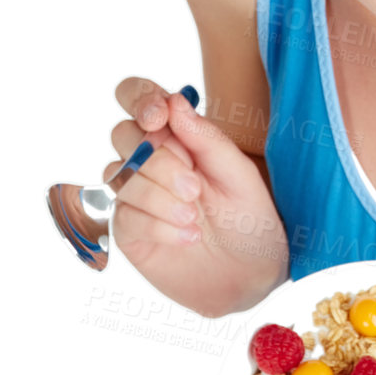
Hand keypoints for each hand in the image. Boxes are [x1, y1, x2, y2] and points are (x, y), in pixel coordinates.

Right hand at [105, 76, 288, 316]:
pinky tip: (188, 238)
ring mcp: (137, 196)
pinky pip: (124, 216)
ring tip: (194, 219)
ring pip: (122, 177)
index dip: (139, 98)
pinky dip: (157, 226)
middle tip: (194, 189)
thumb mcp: (240, 175)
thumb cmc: (251, 220)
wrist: (254, 276)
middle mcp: (152, 161)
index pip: (139, 98)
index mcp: (179, 137)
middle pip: (124, 135)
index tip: (157, 117)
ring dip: (158, 197)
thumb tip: (174, 101)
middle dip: (157, 161)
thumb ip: (207, 138)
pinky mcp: (131, 231)